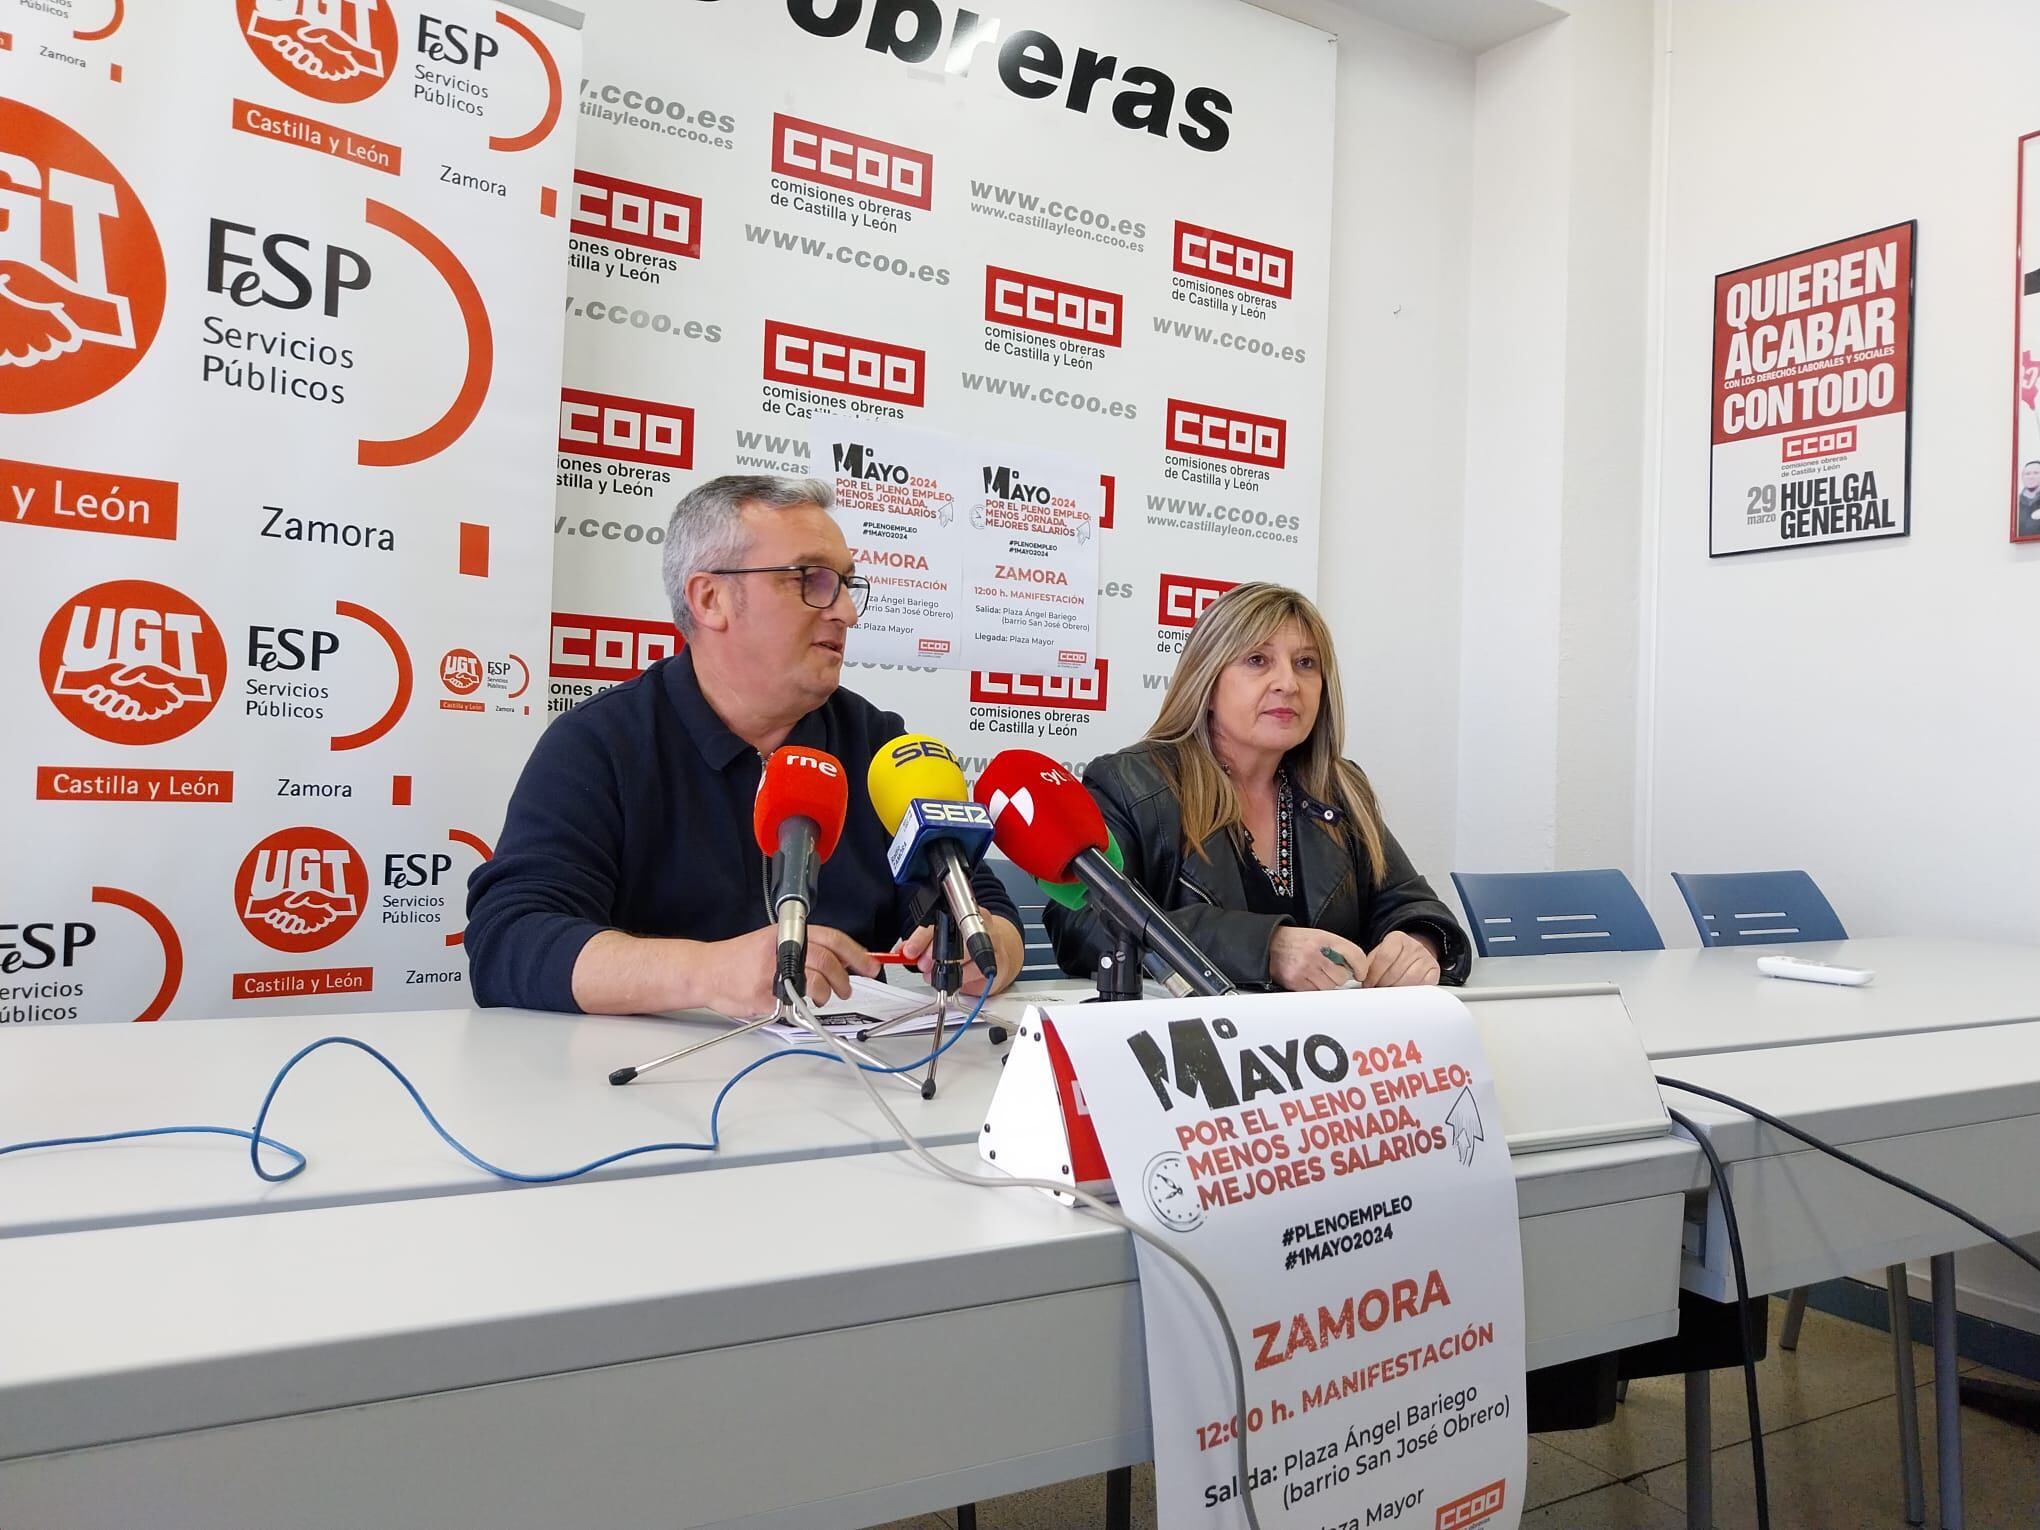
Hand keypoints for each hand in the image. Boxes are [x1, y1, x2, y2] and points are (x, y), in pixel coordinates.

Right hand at [698, 924, 877, 1015]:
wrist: (708, 971)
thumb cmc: (741, 958)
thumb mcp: (774, 941)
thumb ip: (806, 948)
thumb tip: (843, 961)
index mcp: (787, 933)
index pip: (832, 939)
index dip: (856, 953)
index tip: (870, 965)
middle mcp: (782, 949)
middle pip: (828, 962)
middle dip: (843, 980)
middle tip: (844, 989)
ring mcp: (773, 972)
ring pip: (816, 983)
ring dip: (824, 994)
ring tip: (819, 997)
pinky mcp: (764, 995)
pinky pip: (793, 1003)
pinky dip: (799, 1006)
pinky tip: (794, 1001)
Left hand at [900, 914, 1022, 996]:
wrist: (1002, 948)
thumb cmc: (969, 941)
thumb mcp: (944, 937)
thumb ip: (923, 943)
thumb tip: (902, 952)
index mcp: (962, 911)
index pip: (940, 921)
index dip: (921, 938)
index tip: (909, 951)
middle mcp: (979, 923)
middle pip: (955, 936)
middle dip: (934, 954)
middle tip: (923, 965)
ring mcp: (992, 941)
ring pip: (967, 955)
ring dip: (947, 969)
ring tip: (936, 975)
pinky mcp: (999, 960)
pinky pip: (979, 971)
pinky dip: (963, 979)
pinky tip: (956, 979)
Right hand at [1269, 928, 1369, 991]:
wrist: (1271, 944)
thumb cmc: (1298, 941)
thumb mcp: (1320, 937)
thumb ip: (1338, 949)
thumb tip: (1354, 969)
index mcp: (1324, 939)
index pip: (1353, 954)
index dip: (1361, 967)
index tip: (1360, 973)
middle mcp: (1315, 953)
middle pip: (1342, 976)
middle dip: (1338, 976)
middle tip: (1328, 971)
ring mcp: (1304, 968)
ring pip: (1329, 987)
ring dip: (1325, 984)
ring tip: (1315, 973)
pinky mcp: (1295, 981)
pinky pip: (1314, 992)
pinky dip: (1313, 988)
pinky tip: (1306, 978)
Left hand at [1364, 929, 1440, 987]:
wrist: (1414, 955)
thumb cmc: (1393, 957)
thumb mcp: (1378, 954)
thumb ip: (1369, 964)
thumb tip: (1360, 976)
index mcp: (1397, 938)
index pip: (1384, 957)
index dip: (1374, 974)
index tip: (1368, 984)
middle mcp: (1414, 945)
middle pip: (1396, 971)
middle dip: (1383, 984)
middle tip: (1378, 990)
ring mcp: (1426, 957)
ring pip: (1409, 979)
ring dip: (1396, 989)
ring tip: (1389, 991)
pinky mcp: (1434, 970)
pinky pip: (1423, 985)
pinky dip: (1412, 991)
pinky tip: (1404, 991)